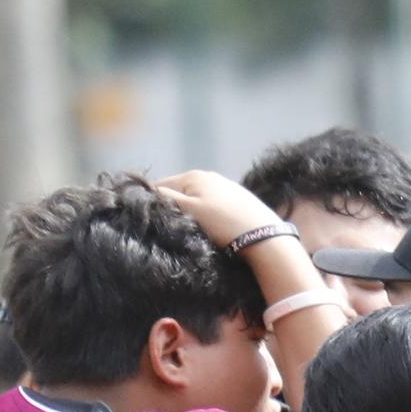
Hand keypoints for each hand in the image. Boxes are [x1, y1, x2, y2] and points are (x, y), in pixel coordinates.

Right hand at [156, 167, 279, 256]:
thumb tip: (146, 192)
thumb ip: (166, 199)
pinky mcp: (238, 201)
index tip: (148, 221)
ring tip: (191, 232)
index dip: (151, 202)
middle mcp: (209, 176)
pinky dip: (207, 217)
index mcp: (193, 176)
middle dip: (172, 208)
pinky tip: (211, 230)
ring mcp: (225, 187)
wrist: (264, 236)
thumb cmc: (223, 223)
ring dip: (190, 214)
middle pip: (179, 192)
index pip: (160, 185)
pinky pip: (212, 207)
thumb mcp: (189, 210)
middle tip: (170, 229)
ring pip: (196, 200)